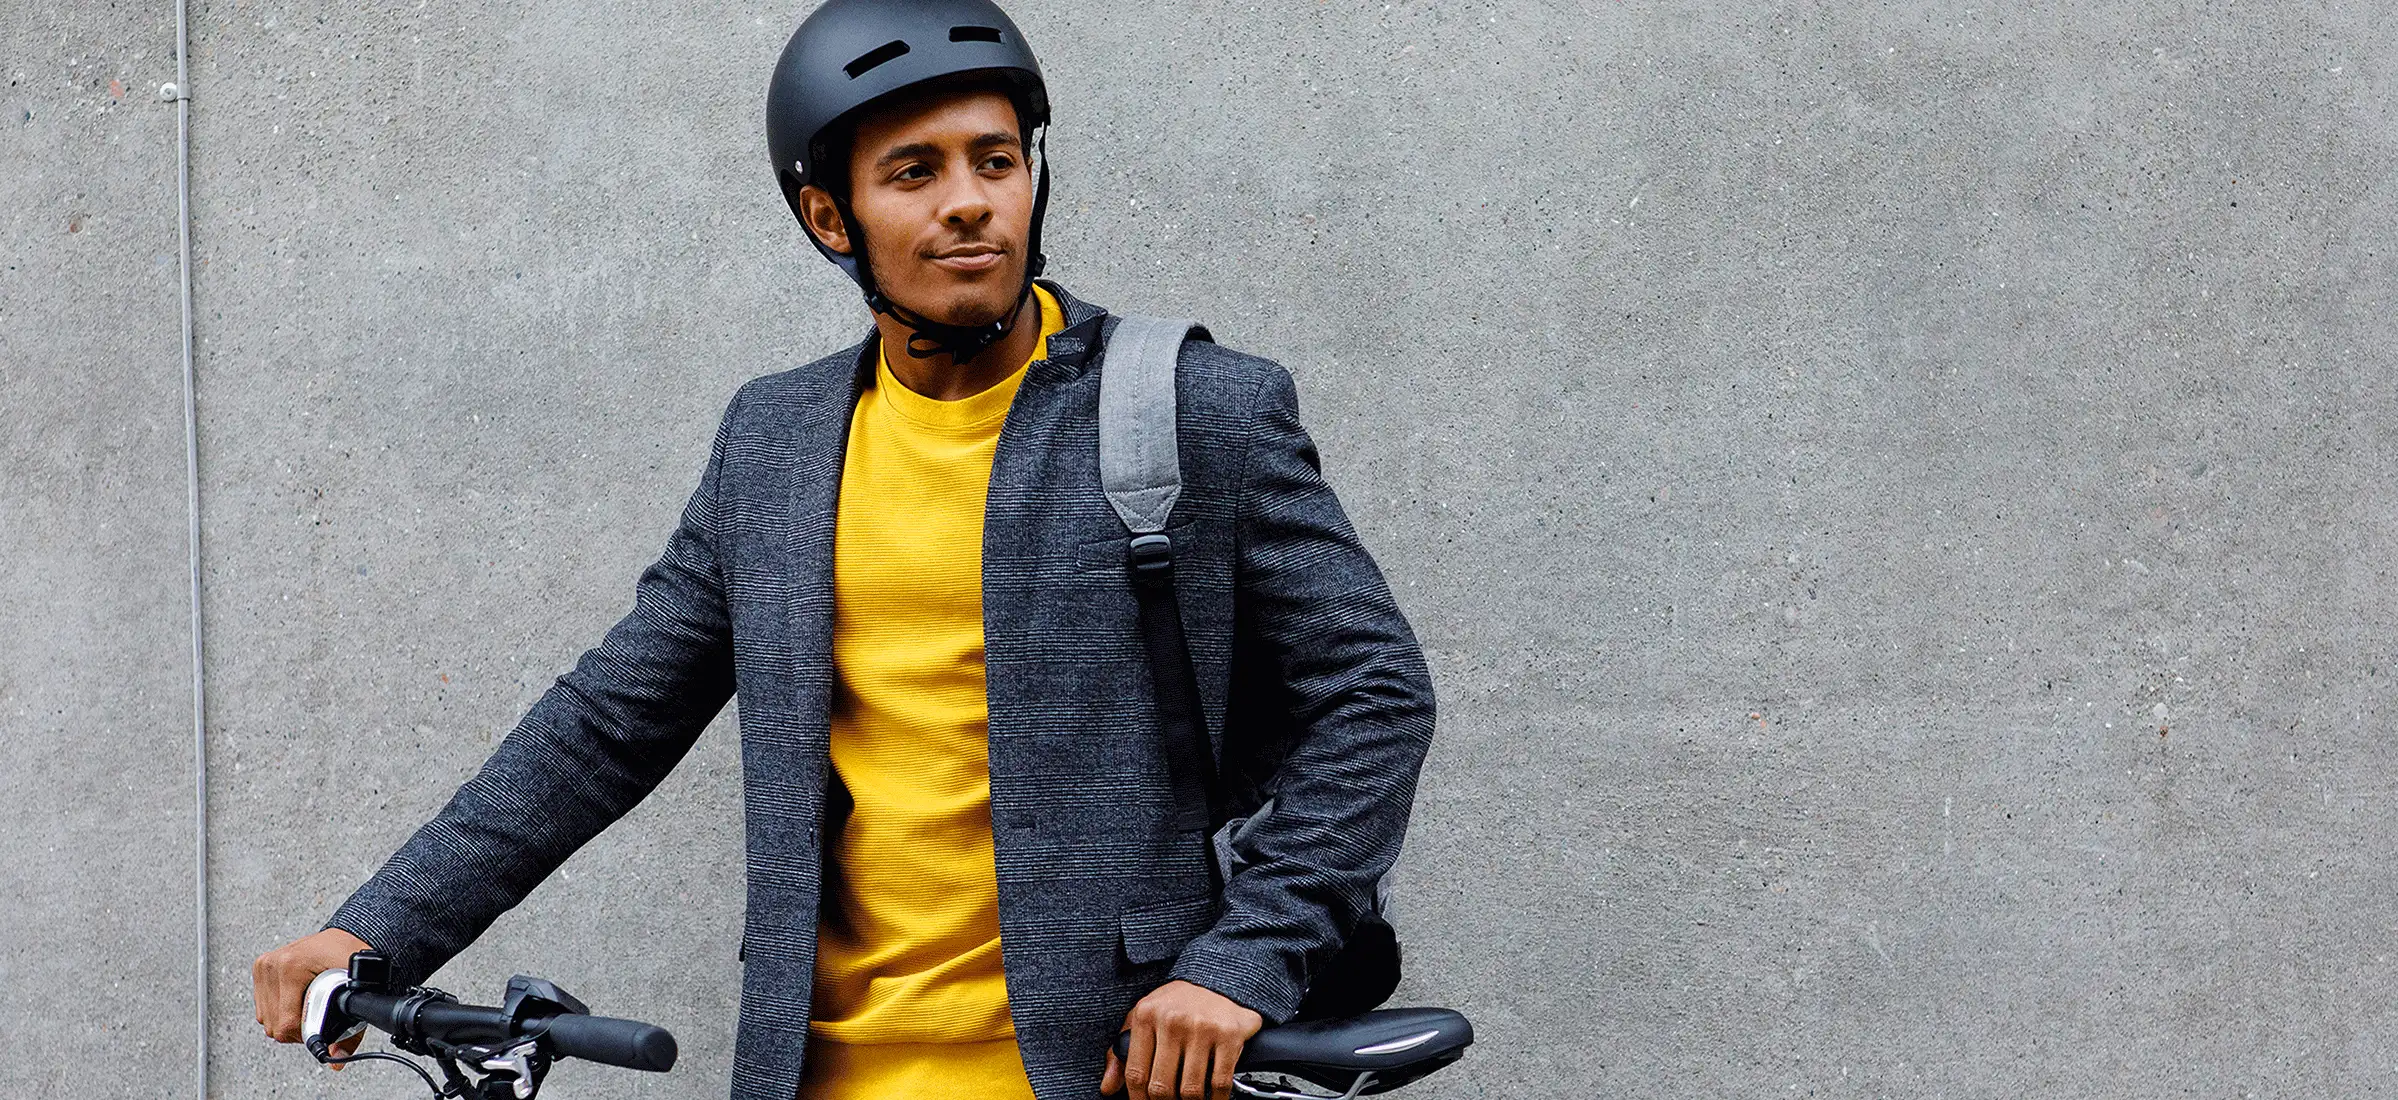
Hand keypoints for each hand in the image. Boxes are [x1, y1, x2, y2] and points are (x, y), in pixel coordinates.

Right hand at [252, 927, 372, 1068]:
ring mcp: (264, 965)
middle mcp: (273, 964)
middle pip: (274, 1025)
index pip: (287, 1023)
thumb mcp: (357, 990)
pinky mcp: (260, 968)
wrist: (344, 935)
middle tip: (317, 1016)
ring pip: (265, 1019)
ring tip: (308, 1007)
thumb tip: (337, 1059)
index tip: (322, 1028)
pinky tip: (296, 1001)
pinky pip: (262, 1007)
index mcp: (291, 966)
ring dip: (287, 1021)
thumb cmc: (351, 956)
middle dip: (298, 1029)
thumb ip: (351, 1030)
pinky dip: (278, 1011)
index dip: (306, 1033)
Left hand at [1099, 979, 1262, 1099]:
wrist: (1217, 979)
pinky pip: (1220, 1082)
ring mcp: (1202, 1028)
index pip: (1136, 1073)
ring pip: (1191, 1089)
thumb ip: (1122, 1052)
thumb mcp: (1143, 1018)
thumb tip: (1108, 1087)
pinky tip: (1213, 1099)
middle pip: (1162, 1086)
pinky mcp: (1228, 1035)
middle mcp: (1172, 1021)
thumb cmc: (1176, 1004)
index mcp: (1146, 1016)